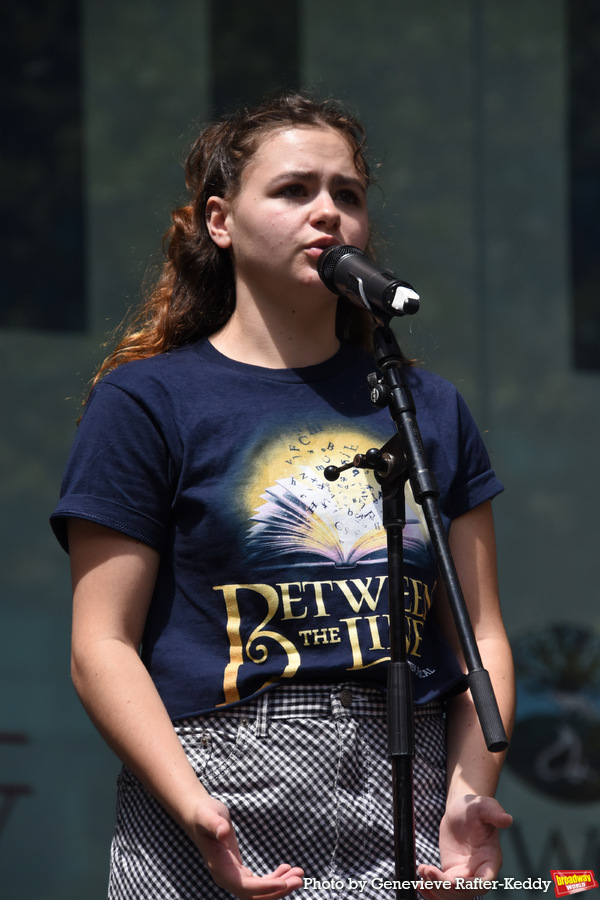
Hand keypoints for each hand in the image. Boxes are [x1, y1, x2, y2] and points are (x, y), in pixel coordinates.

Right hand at [188, 795, 303, 899]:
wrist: (199, 816)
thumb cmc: (204, 815)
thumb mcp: (209, 816)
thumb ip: (215, 825)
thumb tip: (223, 832)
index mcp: (220, 868)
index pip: (245, 887)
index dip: (265, 887)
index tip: (284, 883)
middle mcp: (226, 878)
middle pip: (255, 894)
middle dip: (278, 890)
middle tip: (299, 878)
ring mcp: (233, 877)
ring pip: (259, 891)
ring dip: (280, 885)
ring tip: (298, 873)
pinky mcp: (239, 872)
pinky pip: (259, 883)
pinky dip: (274, 879)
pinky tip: (286, 868)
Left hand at [417, 794, 511, 898]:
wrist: (461, 811)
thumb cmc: (476, 808)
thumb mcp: (485, 806)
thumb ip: (495, 813)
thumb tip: (507, 819)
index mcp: (491, 860)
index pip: (483, 882)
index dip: (470, 886)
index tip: (454, 880)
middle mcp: (478, 873)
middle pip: (464, 892)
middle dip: (445, 886)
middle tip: (428, 870)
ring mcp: (464, 876)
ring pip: (451, 895)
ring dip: (435, 888)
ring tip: (422, 870)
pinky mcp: (450, 874)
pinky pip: (441, 889)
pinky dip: (430, 889)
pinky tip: (419, 880)